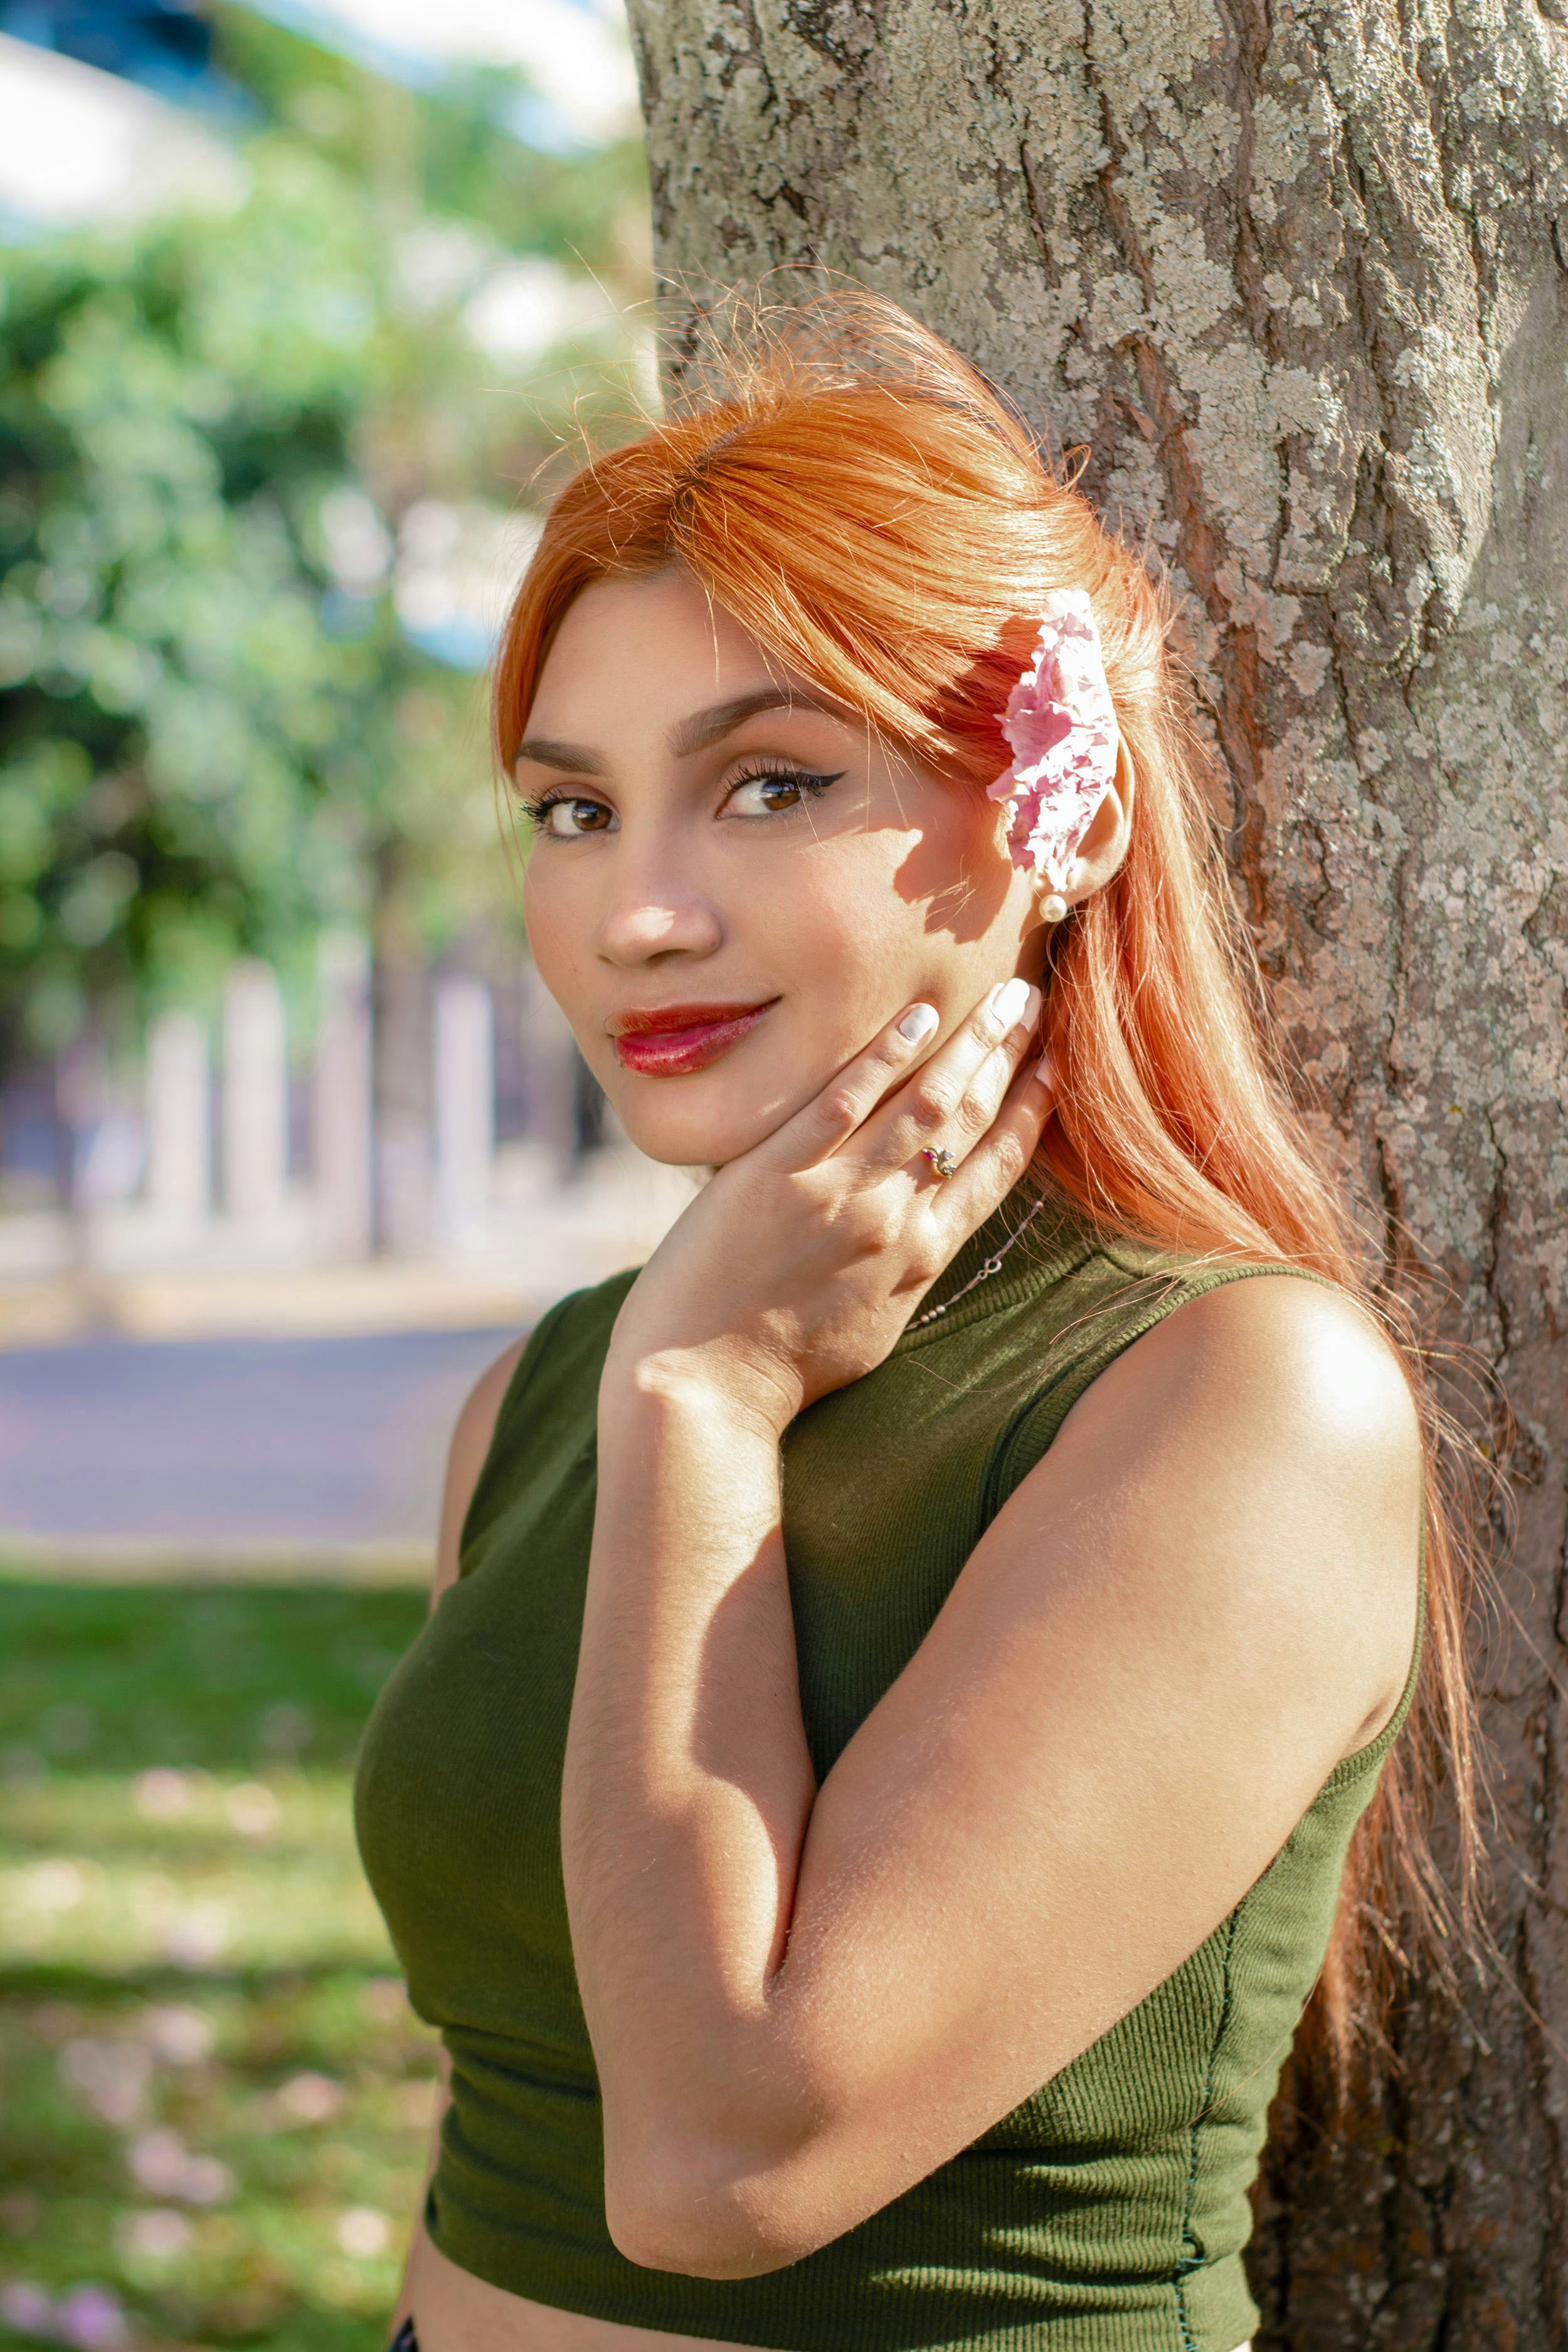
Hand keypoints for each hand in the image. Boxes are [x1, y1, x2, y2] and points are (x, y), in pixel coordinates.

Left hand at [606, 978, 1056, 1430]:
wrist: (705, 1390)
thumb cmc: (779, 1371)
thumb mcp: (870, 1329)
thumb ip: (902, 1273)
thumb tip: (924, 1234)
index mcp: (922, 1260)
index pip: (997, 1169)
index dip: (1033, 1110)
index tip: (1057, 1064)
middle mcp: (896, 1222)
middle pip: (972, 1123)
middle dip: (1011, 1056)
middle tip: (1037, 1000)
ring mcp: (840, 1195)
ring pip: (925, 1104)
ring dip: (971, 1042)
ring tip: (1000, 993)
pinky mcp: (779, 1175)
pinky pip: (844, 1101)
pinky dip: (886, 1056)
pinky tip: (917, 1016)